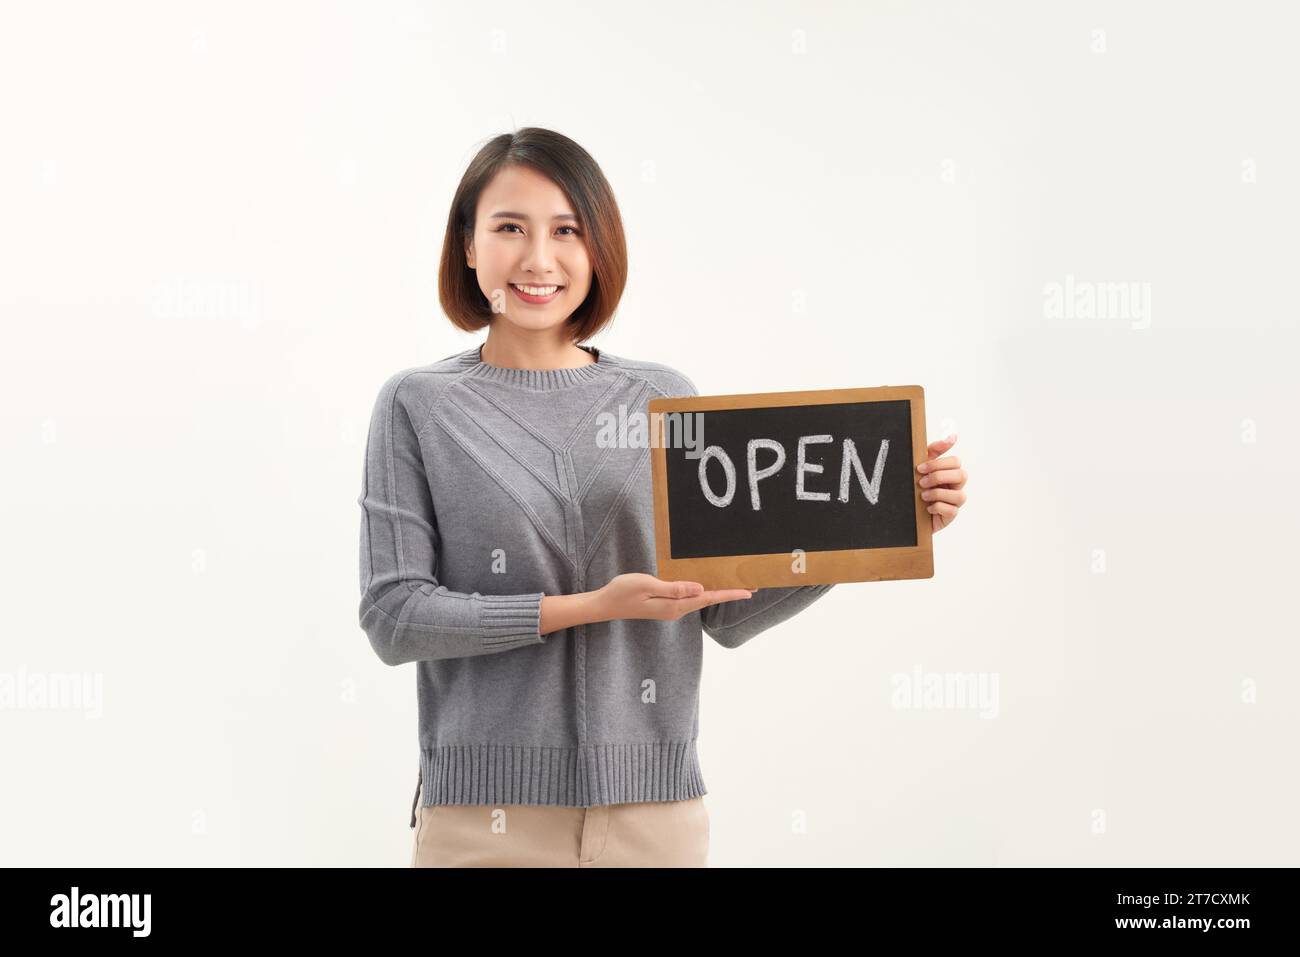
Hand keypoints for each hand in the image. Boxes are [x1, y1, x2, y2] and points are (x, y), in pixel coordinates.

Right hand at [594, 573, 752, 622]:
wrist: (606, 604)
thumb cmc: (623, 592)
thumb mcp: (648, 585)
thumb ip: (674, 588)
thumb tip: (700, 589)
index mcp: (674, 605)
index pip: (708, 598)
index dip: (729, 594)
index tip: (748, 592)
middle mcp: (676, 610)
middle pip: (708, 600)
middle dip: (729, 593)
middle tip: (750, 587)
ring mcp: (671, 609)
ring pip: (700, 600)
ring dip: (717, 592)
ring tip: (734, 585)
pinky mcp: (666, 606)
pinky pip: (690, 599)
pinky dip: (704, 592)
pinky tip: (708, 586)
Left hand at [916, 433, 966, 532]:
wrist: (906, 511)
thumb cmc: (916, 486)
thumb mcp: (922, 465)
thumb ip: (935, 450)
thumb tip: (953, 435)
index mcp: (950, 472)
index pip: (956, 461)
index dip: (939, 464)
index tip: (920, 468)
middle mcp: (956, 486)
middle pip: (961, 475)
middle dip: (939, 477)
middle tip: (921, 482)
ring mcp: (955, 502)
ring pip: (959, 495)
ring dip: (938, 493)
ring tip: (923, 496)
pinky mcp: (950, 515)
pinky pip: (952, 511)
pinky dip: (938, 507)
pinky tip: (927, 508)